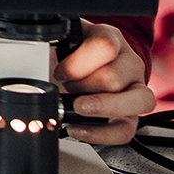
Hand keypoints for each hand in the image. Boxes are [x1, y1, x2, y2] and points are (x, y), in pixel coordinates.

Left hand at [51, 20, 153, 144]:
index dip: (77, 63)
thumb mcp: (62, 41)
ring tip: (77, 107)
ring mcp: (135, 91)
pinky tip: (78, 129)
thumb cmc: (71, 54)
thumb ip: (51, 44)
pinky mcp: (131, 117)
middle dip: (83, 86)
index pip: (105, 46)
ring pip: (138, 101)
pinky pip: (126, 130)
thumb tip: (35, 58)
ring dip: (100, 107)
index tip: (60, 72)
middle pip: (114, 78)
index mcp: (111, 39)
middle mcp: (129, 64)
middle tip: (67, 87)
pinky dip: (100, 134)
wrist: (81, 68)